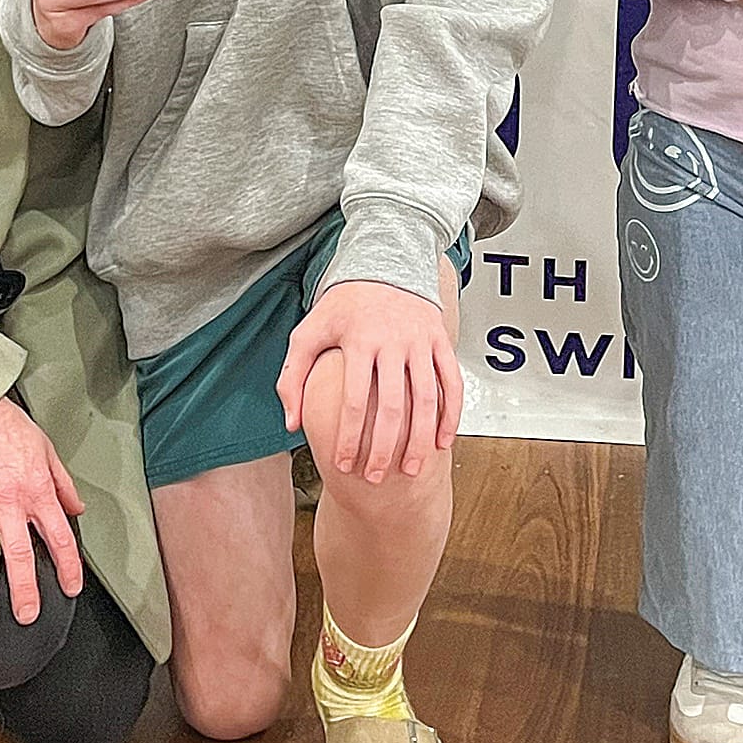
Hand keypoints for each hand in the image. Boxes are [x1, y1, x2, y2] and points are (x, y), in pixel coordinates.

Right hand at [0, 396, 85, 622]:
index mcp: (36, 492)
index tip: (71, 588)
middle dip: (24, 588)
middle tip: (26, 615)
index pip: (59, 536)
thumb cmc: (10, 428)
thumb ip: (63, 484)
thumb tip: (77, 509)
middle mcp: (7, 503)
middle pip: (19, 554)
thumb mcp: (47, 451)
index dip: (68, 565)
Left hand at [277, 279, 462, 485]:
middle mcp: (393, 341)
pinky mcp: (440, 340)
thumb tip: (292, 423)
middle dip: (383, 448)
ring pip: (426, 399)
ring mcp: (420, 342)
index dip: (349, 437)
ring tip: (411, 470)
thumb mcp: (309, 331)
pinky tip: (442, 442)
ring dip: (420, 439)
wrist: (385, 264)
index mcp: (359, 340)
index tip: (343, 465)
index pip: (354, 399)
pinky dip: (450, 415)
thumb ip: (293, 376)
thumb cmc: (343, 305)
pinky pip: (451, 383)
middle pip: (392, 406)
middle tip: (375, 478)